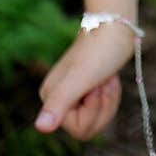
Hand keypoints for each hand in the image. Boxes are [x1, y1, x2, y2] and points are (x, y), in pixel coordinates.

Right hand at [34, 22, 134, 142]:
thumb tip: (40, 127)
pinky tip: (109, 79)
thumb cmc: (99, 49)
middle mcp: (58, 99)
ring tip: (106, 78)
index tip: (95, 85)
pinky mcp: (86, 91)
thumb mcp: (80, 77)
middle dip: (103, 105)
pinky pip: (102, 109)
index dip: (94, 110)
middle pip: (89, 128)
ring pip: (97, 120)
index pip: (79, 129)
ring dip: (109, 99)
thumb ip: (59, 102)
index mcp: (51, 98)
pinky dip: (111, 95)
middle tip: (102, 81)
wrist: (114, 26)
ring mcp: (73, 96)